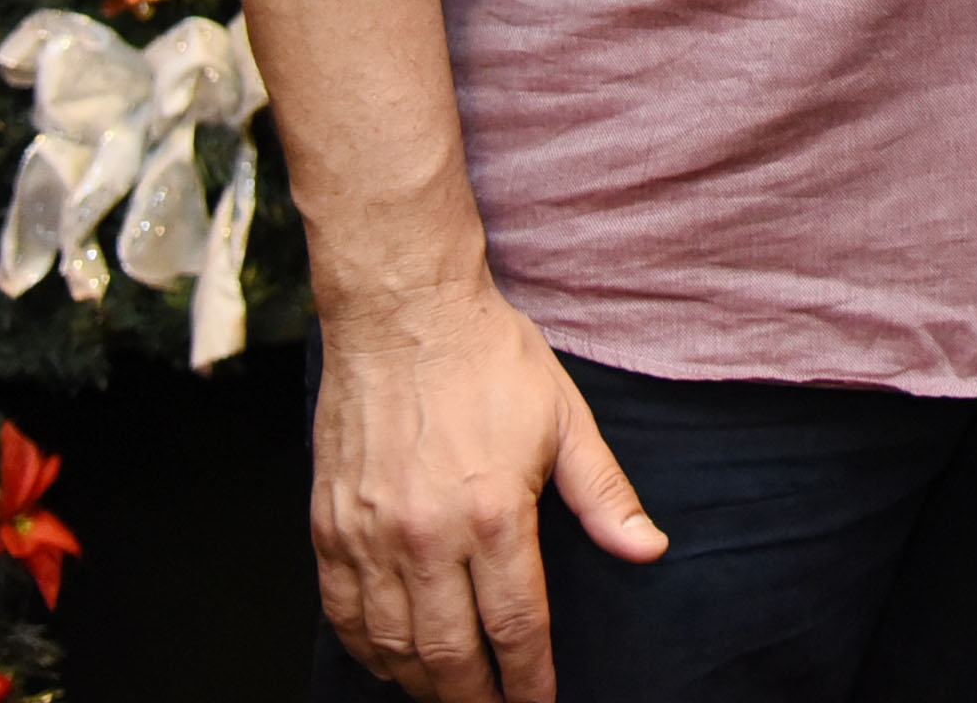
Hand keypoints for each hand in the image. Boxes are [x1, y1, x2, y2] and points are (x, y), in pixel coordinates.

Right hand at [310, 281, 665, 702]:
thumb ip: (604, 495)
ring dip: (423, 682)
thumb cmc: (488, 358)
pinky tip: (389, 661)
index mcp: (494, 513)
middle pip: (450, 653)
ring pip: (392, 644)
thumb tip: (648, 550)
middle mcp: (427, 536)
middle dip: (476, 698)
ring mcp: (369, 535)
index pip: (517, 626)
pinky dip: (365, 650)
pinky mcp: (328, 526)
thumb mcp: (566, 419)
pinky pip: (342, 613)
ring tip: (450, 694)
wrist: (402, 312)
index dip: (531, 679)